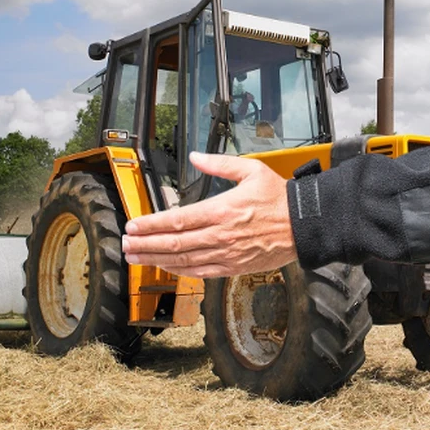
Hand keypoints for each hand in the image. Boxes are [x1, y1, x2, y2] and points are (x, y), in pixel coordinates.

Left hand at [121, 152, 296, 277]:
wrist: (304, 225)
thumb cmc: (279, 198)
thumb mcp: (251, 170)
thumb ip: (218, 164)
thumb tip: (194, 157)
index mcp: (222, 209)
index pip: (176, 220)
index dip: (150, 225)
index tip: (132, 225)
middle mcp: (220, 234)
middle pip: (173, 243)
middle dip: (145, 244)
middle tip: (126, 243)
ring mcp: (226, 254)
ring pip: (182, 260)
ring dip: (155, 259)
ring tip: (136, 257)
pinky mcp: (233, 267)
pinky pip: (200, 272)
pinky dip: (179, 271)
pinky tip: (165, 267)